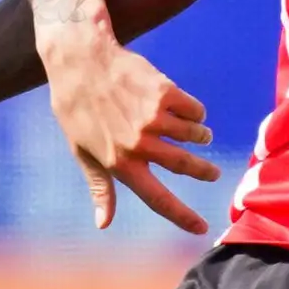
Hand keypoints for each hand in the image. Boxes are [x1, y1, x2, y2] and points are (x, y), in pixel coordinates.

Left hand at [34, 6, 218, 235]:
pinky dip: (195, 112)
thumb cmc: (76, 108)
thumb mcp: (81, 152)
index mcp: (119, 163)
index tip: (201, 229)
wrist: (81, 59)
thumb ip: (100, 188)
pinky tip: (185, 108)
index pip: (157, 198)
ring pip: (195, 136)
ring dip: (200, 137)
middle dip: (205, 172)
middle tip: (213, 173)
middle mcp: (139, 144)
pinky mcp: (165, 92)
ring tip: (198, 134)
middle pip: (186, 166)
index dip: (182, 216)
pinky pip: (195, 110)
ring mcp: (154, 117)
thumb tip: (103, 224)